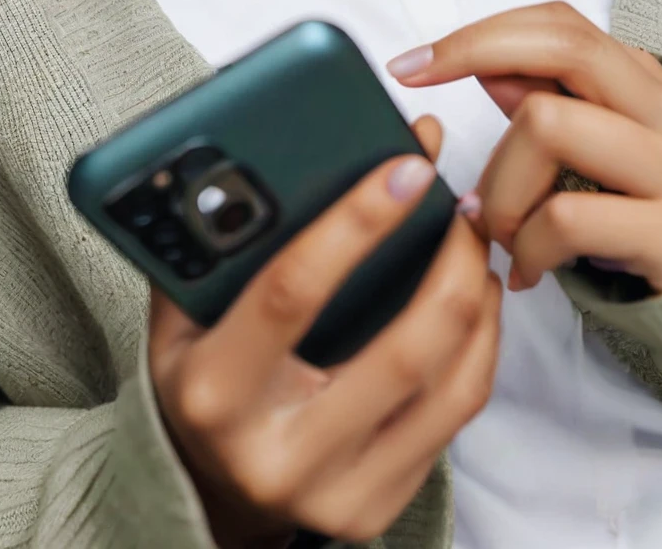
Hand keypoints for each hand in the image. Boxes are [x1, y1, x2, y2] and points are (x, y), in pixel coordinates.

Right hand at [147, 117, 500, 547]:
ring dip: (477, 302)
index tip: (407, 167)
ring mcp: (335, 493)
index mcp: (215, 390)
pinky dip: (480, 347)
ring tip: (474, 243)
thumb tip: (271, 153)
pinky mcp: (379, 509)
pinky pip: (456, 418)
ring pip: (446, 387)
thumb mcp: (181, 313)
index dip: (356, 223)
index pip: (292, 291)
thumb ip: (213, 245)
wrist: (204, 488)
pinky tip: (475, 301)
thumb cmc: (198, 376)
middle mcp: (275, 454)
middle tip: (462, 204)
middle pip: (400, 352)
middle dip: (449, 264)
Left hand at [388, 3, 661, 295]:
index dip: (479, 34)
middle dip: (474, 58)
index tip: (411, 63)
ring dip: (497, 185)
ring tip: (494, 230)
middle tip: (421, 95)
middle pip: (562, 49)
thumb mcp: (605, 149)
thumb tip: (487, 68)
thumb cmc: (654, 214)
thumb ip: (549, 102)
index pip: (560, 24)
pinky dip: (524, 247)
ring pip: (548, 125)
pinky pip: (564, 219)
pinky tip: (526, 270)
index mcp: (646, 82)